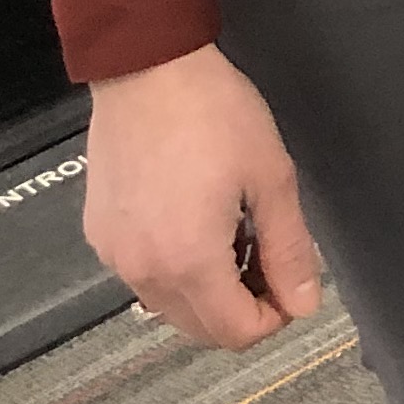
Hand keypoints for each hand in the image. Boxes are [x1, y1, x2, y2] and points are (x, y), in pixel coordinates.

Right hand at [83, 43, 323, 351]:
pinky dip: (175, 269)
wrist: (147, 70)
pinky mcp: (100, 235)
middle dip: (242, 307)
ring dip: (208, 290)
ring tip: (234, 232)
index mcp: (189, 262)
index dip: (274, 318)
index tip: (290, 283)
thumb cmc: (213, 113)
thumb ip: (290, 250)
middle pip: (200, 329)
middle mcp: (142, 270)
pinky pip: (143, 276)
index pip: (235, 334)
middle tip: (268, 256)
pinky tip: (196, 221)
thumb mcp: (272, 179)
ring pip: (170, 306)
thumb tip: (303, 303)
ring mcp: (114, 255)